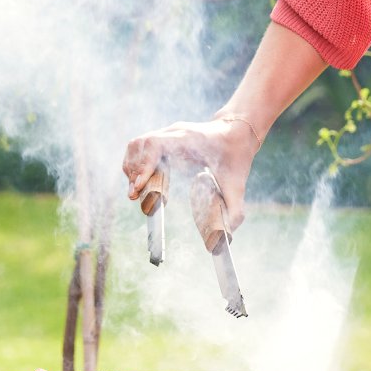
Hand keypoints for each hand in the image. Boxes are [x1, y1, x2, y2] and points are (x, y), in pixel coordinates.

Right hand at [121, 116, 261, 226]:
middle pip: (140, 145)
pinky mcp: (163, 138)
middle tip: (135, 197)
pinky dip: (135, 164)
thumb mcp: (238, 183)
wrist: (237, 133)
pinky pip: (140, 148)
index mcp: (190, 139)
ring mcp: (166, 134)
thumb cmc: (236, 156)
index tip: (139, 186)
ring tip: (137, 192)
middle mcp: (174, 133)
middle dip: (134, 172)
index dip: (144, 164)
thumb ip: (234, 209)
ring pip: (136, 145)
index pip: (157, 144)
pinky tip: (142, 183)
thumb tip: (226, 238)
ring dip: (131, 168)